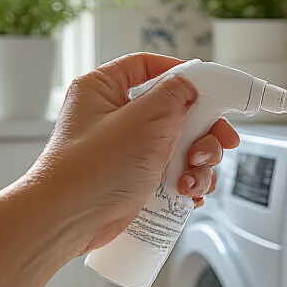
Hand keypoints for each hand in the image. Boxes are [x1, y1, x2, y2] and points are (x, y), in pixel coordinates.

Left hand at [29, 53, 240, 254]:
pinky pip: (172, 172)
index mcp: (102, 90)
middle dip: (203, 130)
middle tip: (221, 141)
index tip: (208, 85)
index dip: (179, 72)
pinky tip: (188, 192)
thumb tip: (190, 87)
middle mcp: (113, 117)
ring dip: (198, 161)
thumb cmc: (90, 170)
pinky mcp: (134, 178)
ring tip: (193, 176)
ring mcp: (125, 149)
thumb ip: (174, 94)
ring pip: (179, 144)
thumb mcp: (143, 120)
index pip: (146, 66)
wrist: (65, 221)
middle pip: (174, 110)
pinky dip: (186, 181)